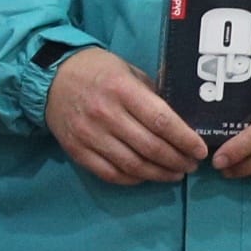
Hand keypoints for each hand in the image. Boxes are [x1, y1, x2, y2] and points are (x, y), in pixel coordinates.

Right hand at [43, 45, 206, 186]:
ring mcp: (89, 135)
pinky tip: (146, 176)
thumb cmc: (96, 70)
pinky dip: (132, 179)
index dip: (185, 139)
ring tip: (174, 174)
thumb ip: (151, 94)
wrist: (50, 78)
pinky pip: (110, 173)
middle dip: (177, 160)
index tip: (200, 150)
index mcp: (122, 90)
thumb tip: (181, 119)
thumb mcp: (128, 71)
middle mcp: (105, 114)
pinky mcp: (77, 150)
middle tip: (191, 165)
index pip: (161, 120)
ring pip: (132, 165)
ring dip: (159, 174)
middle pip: (150, 147)